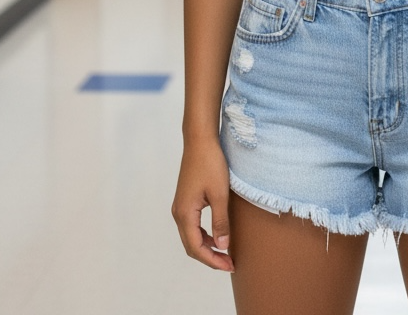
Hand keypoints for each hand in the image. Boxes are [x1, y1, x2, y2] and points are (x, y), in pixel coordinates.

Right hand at [172, 137, 233, 271]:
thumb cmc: (210, 164)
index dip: (212, 260)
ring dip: (207, 247)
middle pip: (191, 246)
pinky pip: (192, 226)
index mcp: (185, 214)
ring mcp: (181, 206)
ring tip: (225, 252)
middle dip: (210, 257)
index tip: (229, 265)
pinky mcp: (186, 200)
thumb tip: (222, 247)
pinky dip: (204, 235)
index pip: (196, 248)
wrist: (200, 141)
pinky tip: (217, 235)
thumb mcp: (220, 194)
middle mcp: (178, 213)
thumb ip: (220, 221)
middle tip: (229, 263)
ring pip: (191, 236)